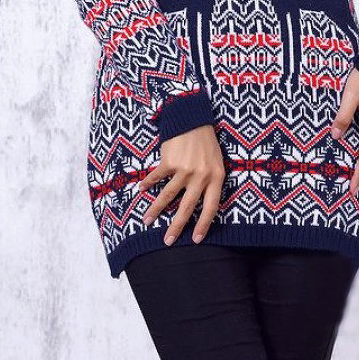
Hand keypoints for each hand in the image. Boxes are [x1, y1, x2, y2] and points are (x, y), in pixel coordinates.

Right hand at [138, 124, 225, 245]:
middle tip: (167, 241)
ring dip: (156, 210)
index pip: (211, 207)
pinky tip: (141, 189)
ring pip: (168, 196)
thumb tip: (202, 204)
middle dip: (176, 226)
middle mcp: (201, 176)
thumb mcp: (217, 162)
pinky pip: (157, 177)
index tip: (195, 239)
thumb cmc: (206, 142)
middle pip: (187, 207)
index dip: (203, 224)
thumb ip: (211, 181)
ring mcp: (184, 169)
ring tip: (147, 221)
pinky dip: (148, 183)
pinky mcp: (170, 162)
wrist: (193, 118)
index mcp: (216, 177)